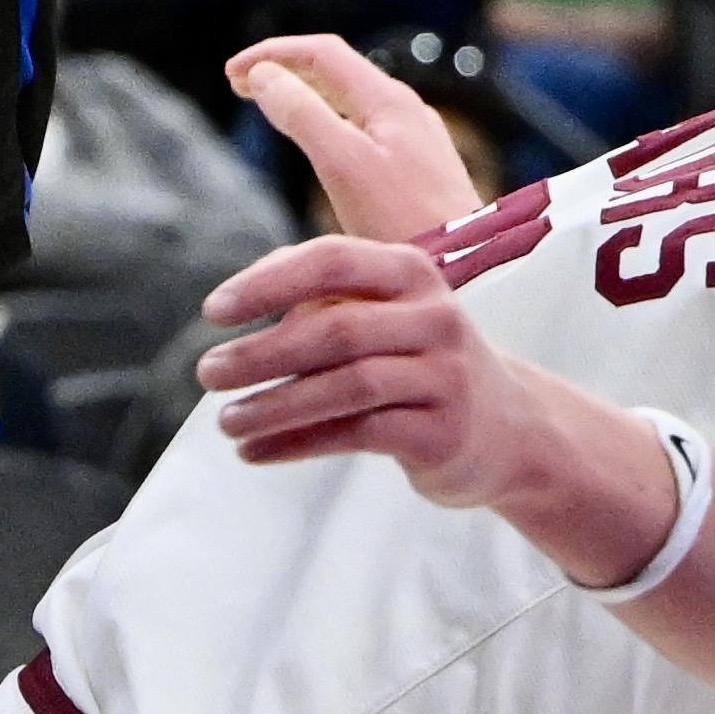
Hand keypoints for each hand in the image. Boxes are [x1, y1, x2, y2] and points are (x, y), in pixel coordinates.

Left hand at [191, 234, 535, 510]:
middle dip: (260, 353)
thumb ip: (318, 299)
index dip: (267, 283)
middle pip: (334, 328)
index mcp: (412, 273)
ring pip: (345, 386)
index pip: (332, 260)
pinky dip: (296, 444)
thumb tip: (234, 299)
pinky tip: (255, 453)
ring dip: (273, 406)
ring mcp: (445, 376)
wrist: (508, 430)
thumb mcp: (382, 315)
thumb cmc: (418, 363)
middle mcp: (436, 317)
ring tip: (226, 421)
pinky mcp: (442, 433)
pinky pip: (357, 435)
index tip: (212, 312)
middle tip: (206, 373)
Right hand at [224, 32, 482, 239]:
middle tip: (240, 85)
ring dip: (307, 95)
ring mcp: (417, 141)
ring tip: (273, 108)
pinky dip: (329, 123)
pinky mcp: (420, 172)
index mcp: (390, 101)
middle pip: (338, 71)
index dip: (272, 54)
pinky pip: (365, 129)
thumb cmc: (408, 225)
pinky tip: (321, 149)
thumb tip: (264, 77)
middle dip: (287, 70)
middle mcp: (407, 112)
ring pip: (352, 101)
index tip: (230, 74)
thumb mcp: (344, 165)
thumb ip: (303, 116)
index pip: (323, 53)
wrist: (471, 273)